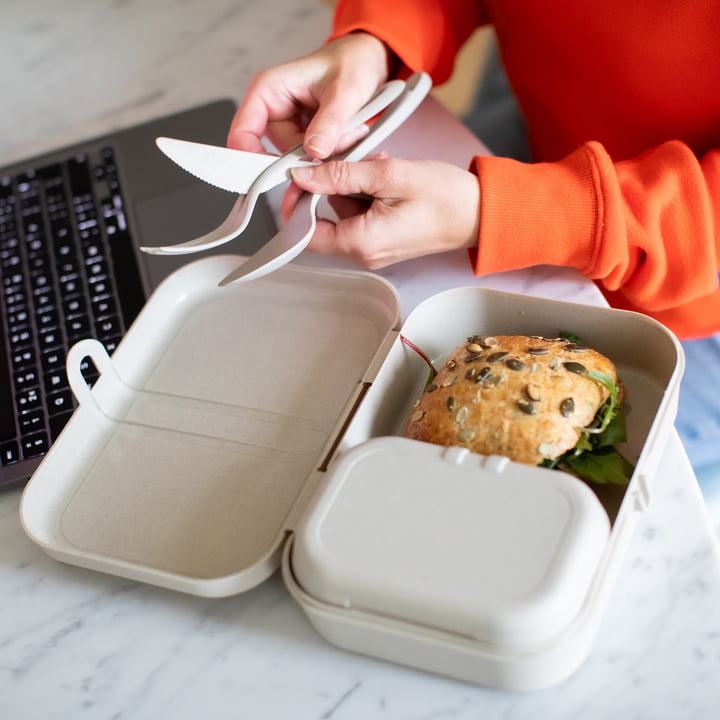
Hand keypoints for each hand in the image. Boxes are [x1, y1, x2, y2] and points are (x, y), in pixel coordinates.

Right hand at [228, 33, 391, 157]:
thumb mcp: (345, 91)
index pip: (243, 133)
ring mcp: (286, 127)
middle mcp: (271, 111)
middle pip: (276, 155)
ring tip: (349, 131)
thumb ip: (330, 121)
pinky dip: (332, 154)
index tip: (278, 174)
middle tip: (341, 138)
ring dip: (326, 154)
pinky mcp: (300, 139)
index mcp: (267, 90)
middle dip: (310, 155)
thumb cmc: (350, 64)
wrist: (364, 63)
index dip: (253, 159)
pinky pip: (311, 159)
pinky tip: (347, 136)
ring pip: (298, 161)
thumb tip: (314, 150)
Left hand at [289, 158, 480, 268]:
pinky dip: (366, 194)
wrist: (480, 214)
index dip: (297, 204)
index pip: (306, 234)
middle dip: (331, 186)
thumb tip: (304, 175)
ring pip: (342, 214)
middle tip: (353, 160)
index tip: (301, 175)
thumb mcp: (389, 174)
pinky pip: (360, 216)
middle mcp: (364, 253)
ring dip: (351, 186)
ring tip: (378, 165)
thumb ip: (341, 175)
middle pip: (323, 221)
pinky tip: (384, 176)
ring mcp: (374, 249)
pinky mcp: (383, 241)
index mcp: (361, 243)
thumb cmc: (445, 198)